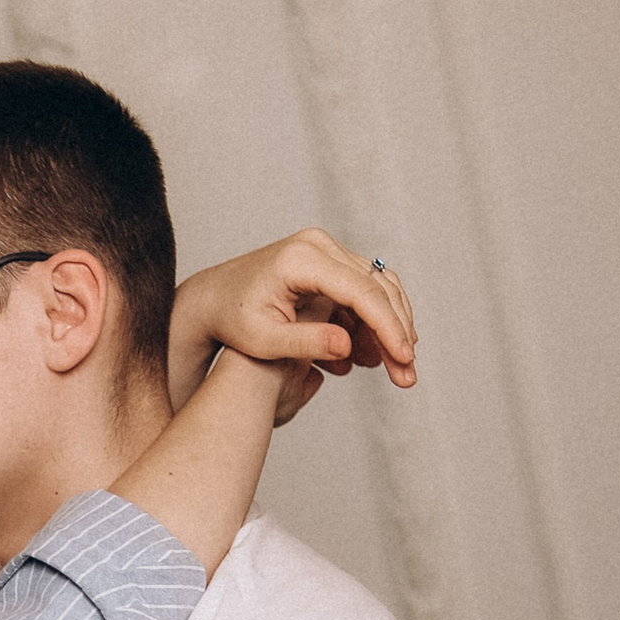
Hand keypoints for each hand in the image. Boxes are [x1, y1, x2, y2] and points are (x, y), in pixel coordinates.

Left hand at [170, 233, 416, 409]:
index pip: (361, 292)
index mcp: (302, 260)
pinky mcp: (329, 261)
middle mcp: (319, 245)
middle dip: (397, 332)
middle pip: (377, 287)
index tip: (404, 359)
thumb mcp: (263, 339)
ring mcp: (326, 249)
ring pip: (378, 287)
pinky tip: (372, 355)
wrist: (213, 298)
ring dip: (390, 328)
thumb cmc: (232, 320)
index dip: (388, 327)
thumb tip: (349, 347)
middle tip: (407, 375)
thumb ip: (306, 342)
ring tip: (394, 370)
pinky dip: (373, 321)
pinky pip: (364, 289)